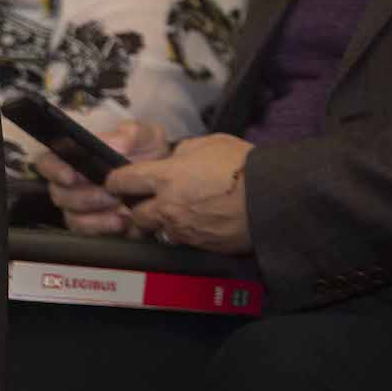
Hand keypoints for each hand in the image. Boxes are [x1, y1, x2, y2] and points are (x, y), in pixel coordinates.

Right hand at [35, 121, 170, 236]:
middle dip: (86, 196)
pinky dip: (104, 228)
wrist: (163, 179)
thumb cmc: (147, 152)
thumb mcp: (146, 136)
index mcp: (74, 157)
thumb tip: (114, 144)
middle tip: (111, 194)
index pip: (48, 162)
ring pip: (72, 216)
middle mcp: (71, 183)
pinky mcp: (93, 225)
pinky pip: (87, 232)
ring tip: (121, 207)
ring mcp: (80, 206)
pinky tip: (123, 221)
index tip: (70, 177)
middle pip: (59, 194)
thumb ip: (131, 134)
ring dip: (96, 215)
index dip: (54, 170)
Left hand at [107, 134, 254, 254]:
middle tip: (149, 199)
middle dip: (138, 207)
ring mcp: (183, 229)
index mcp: (164, 178)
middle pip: (134, 214)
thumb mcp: (208, 144)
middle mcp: (167, 206)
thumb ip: (182, 153)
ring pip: (158, 230)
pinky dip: (186, 233)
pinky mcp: (201, 245)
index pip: (121, 181)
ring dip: (163, 222)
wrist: (275, 197)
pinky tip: (201, 222)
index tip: (118, 180)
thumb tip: (173, 160)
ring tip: (180, 211)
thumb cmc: (244, 165)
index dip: (116, 180)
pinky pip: (184, 240)